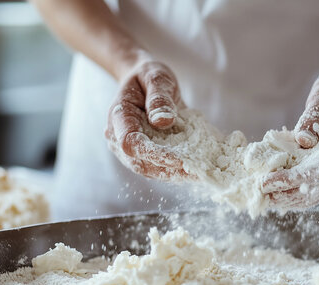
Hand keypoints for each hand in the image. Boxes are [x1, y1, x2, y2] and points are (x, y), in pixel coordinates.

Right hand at [105, 59, 193, 180]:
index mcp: (119, 117)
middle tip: (197, 172)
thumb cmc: (148, 76)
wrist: (144, 80)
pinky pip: (158, 167)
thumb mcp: (156, 77)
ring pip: (150, 170)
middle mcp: (120, 137)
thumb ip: (159, 98)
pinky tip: (196, 169)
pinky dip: (176, 170)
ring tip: (200, 174)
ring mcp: (131, 149)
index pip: (130, 143)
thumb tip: (164, 121)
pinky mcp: (144, 154)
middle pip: (140, 163)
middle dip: (169, 170)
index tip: (178, 159)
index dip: (153, 154)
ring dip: (175, 175)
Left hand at [262, 68, 318, 208]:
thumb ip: (315, 116)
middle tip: (257, 193)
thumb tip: (303, 140)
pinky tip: (273, 194)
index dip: (293, 179)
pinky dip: (292, 194)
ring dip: (287, 199)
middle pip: (315, 189)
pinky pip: (311, 191)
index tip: (267, 183)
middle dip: (285, 194)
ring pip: (313, 196)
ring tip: (261, 197)